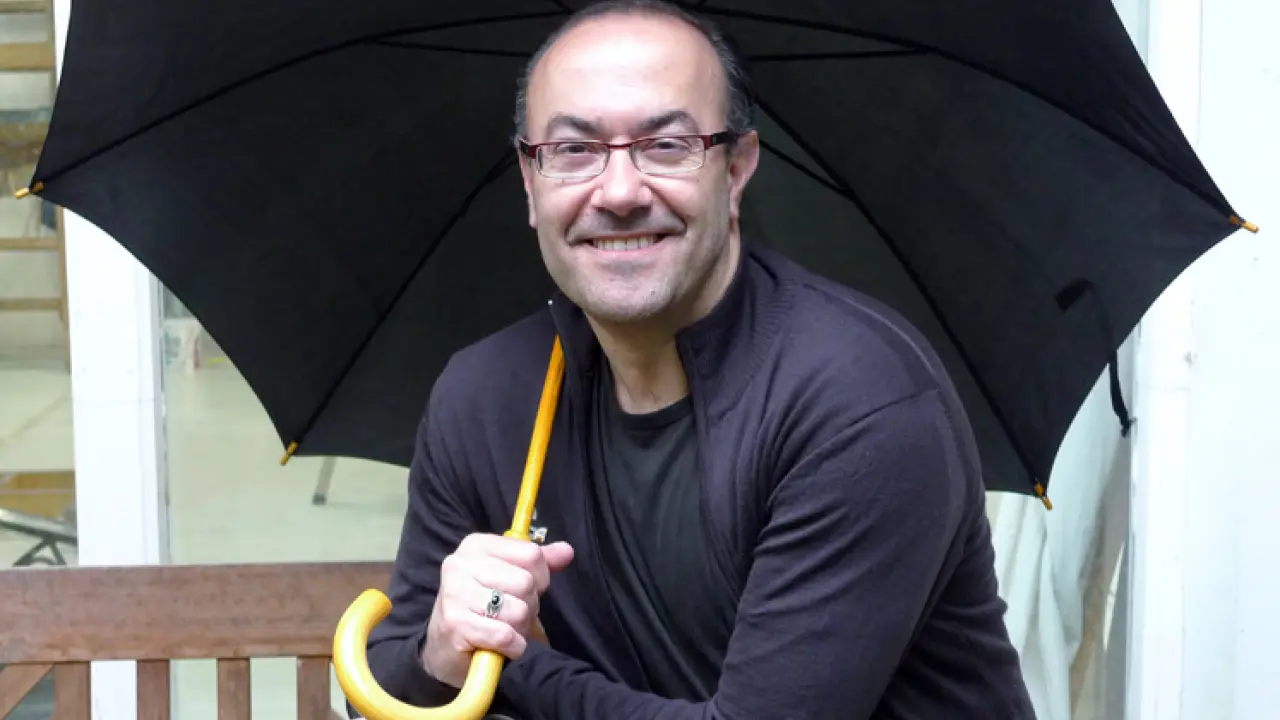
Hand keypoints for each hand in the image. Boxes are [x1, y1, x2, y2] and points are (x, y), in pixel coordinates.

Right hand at [422, 533, 574, 687]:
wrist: (444, 646)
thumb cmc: (482, 608)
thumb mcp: (509, 577)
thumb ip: (538, 563)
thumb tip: (567, 551)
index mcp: (476, 545)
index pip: (532, 554)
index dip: (540, 578)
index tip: (524, 591)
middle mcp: (460, 563)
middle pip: (526, 583)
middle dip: (528, 606)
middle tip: (510, 615)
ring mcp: (454, 593)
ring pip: (517, 610)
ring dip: (519, 628)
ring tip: (503, 629)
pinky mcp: (454, 623)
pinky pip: (504, 635)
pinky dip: (512, 646)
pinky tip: (500, 646)